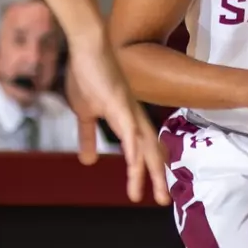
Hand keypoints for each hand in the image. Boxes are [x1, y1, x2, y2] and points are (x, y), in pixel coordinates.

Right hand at [66, 34, 169, 205]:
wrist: (86, 45)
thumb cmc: (87, 74)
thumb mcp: (84, 112)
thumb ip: (87, 136)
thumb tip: (88, 161)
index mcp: (127, 119)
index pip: (142, 149)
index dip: (147, 170)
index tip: (148, 193)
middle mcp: (134, 116)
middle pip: (151, 151)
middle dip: (157, 177)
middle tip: (163, 202)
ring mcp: (128, 109)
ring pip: (144, 145)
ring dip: (149, 170)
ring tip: (154, 193)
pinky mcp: (118, 102)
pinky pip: (129, 130)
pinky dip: (133, 149)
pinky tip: (135, 165)